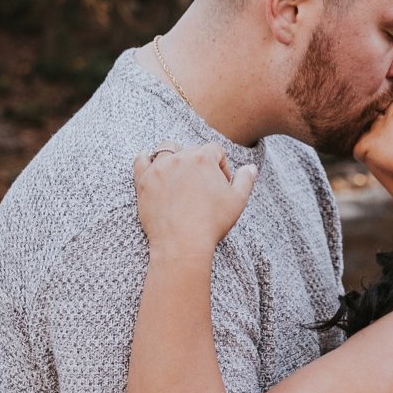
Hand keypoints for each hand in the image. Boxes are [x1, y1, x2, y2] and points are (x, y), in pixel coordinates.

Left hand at [133, 143, 257, 255]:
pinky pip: (141, 160)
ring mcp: (159, 168)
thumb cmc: (212, 223)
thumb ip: (245, 180)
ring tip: (178, 174)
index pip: (215, 151)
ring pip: (166, 150)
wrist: (182, 243)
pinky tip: (152, 166)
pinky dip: (145, 159)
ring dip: (174, 157)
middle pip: (191, 150)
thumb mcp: (238, 201)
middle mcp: (180, 157)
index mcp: (203, 158)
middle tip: (201, 186)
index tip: (220, 185)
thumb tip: (251, 167)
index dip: (221, 166)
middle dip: (199, 164)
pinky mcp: (144, 181)